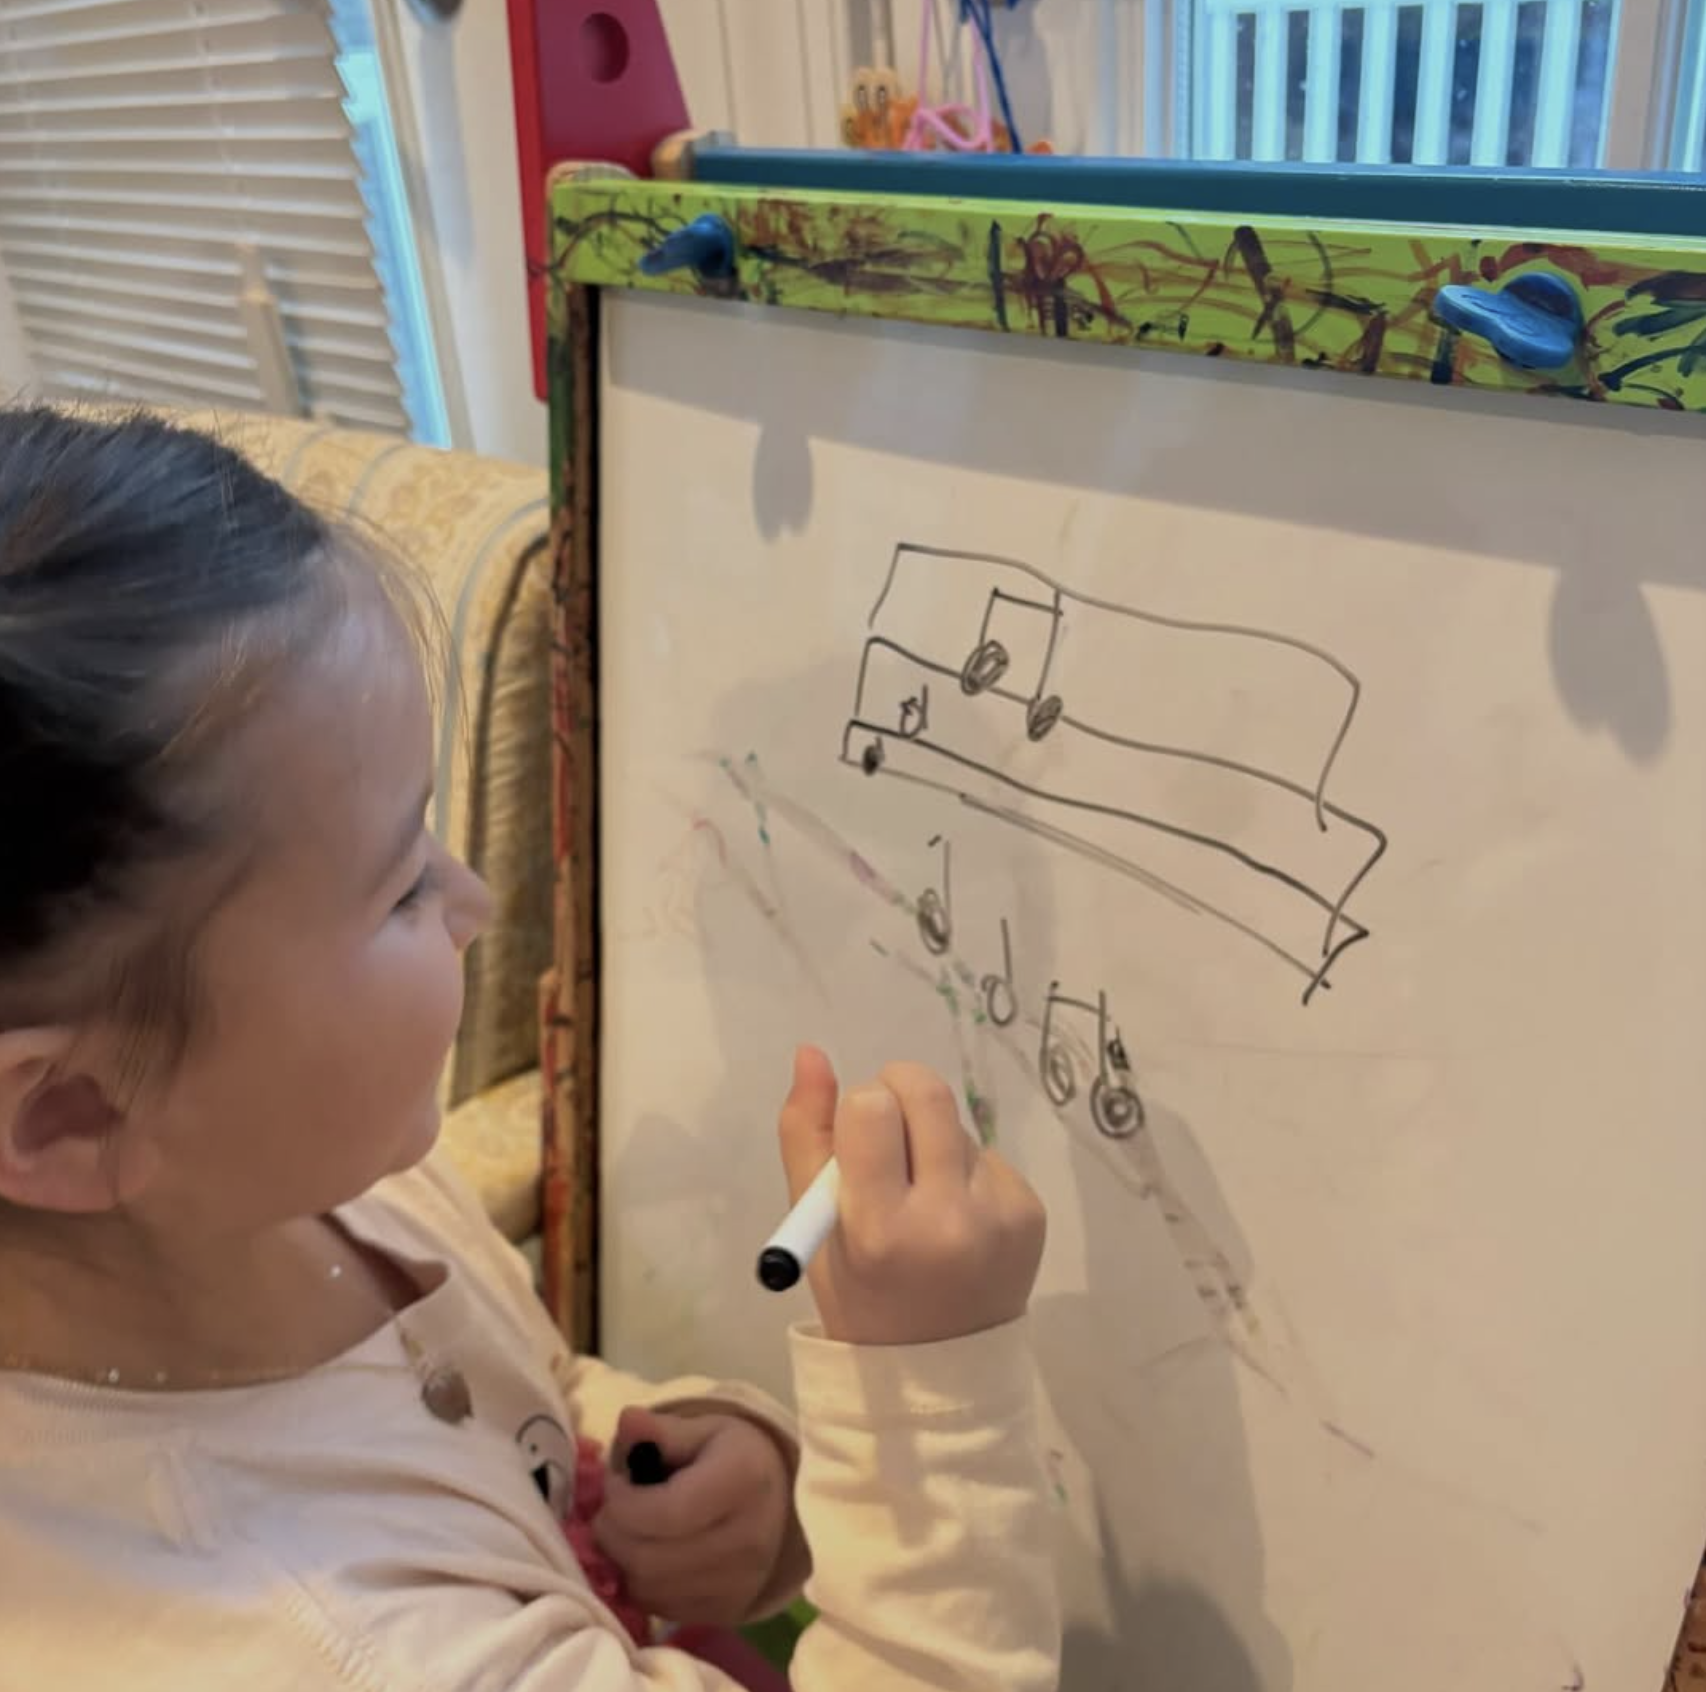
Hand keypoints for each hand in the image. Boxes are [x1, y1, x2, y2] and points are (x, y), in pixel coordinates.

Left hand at [593, 1404, 794, 1627]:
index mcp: (743, 1482)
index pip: (666, 1513)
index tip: (615, 1483)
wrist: (782, 1502)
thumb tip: (628, 1419)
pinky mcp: (727, 1612)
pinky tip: (648, 1554)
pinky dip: (641, 1583)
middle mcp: (747, 1540)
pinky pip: (661, 1608)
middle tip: (614, 1509)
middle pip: (650, 1559)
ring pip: (650, 1588)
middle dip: (615, 1532)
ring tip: (631, 1530)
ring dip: (623, 1560)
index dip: (624, 1503)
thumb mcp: (705, 1430)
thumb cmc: (736, 1458)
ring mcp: (739, 1584)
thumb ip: (662, 1430)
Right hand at [777, 1046, 1046, 1346]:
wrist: (941, 1371)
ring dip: (932, 1140)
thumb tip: (812, 1052)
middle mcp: (947, 1218)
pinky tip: (956, 1216)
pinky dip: (965, 1171)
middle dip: (899, 1091)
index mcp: (879, 1228)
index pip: (871, 1109)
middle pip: (927, 1092)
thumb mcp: (815, 1228)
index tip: (857, 1140)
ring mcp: (999, 1215)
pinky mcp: (1032, 1212)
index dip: (859, 1112)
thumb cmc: (861, 1295)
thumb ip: (806, 1135)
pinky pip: (988, 1156)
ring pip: (957, 1124)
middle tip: (888, 1131)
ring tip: (921, 1197)